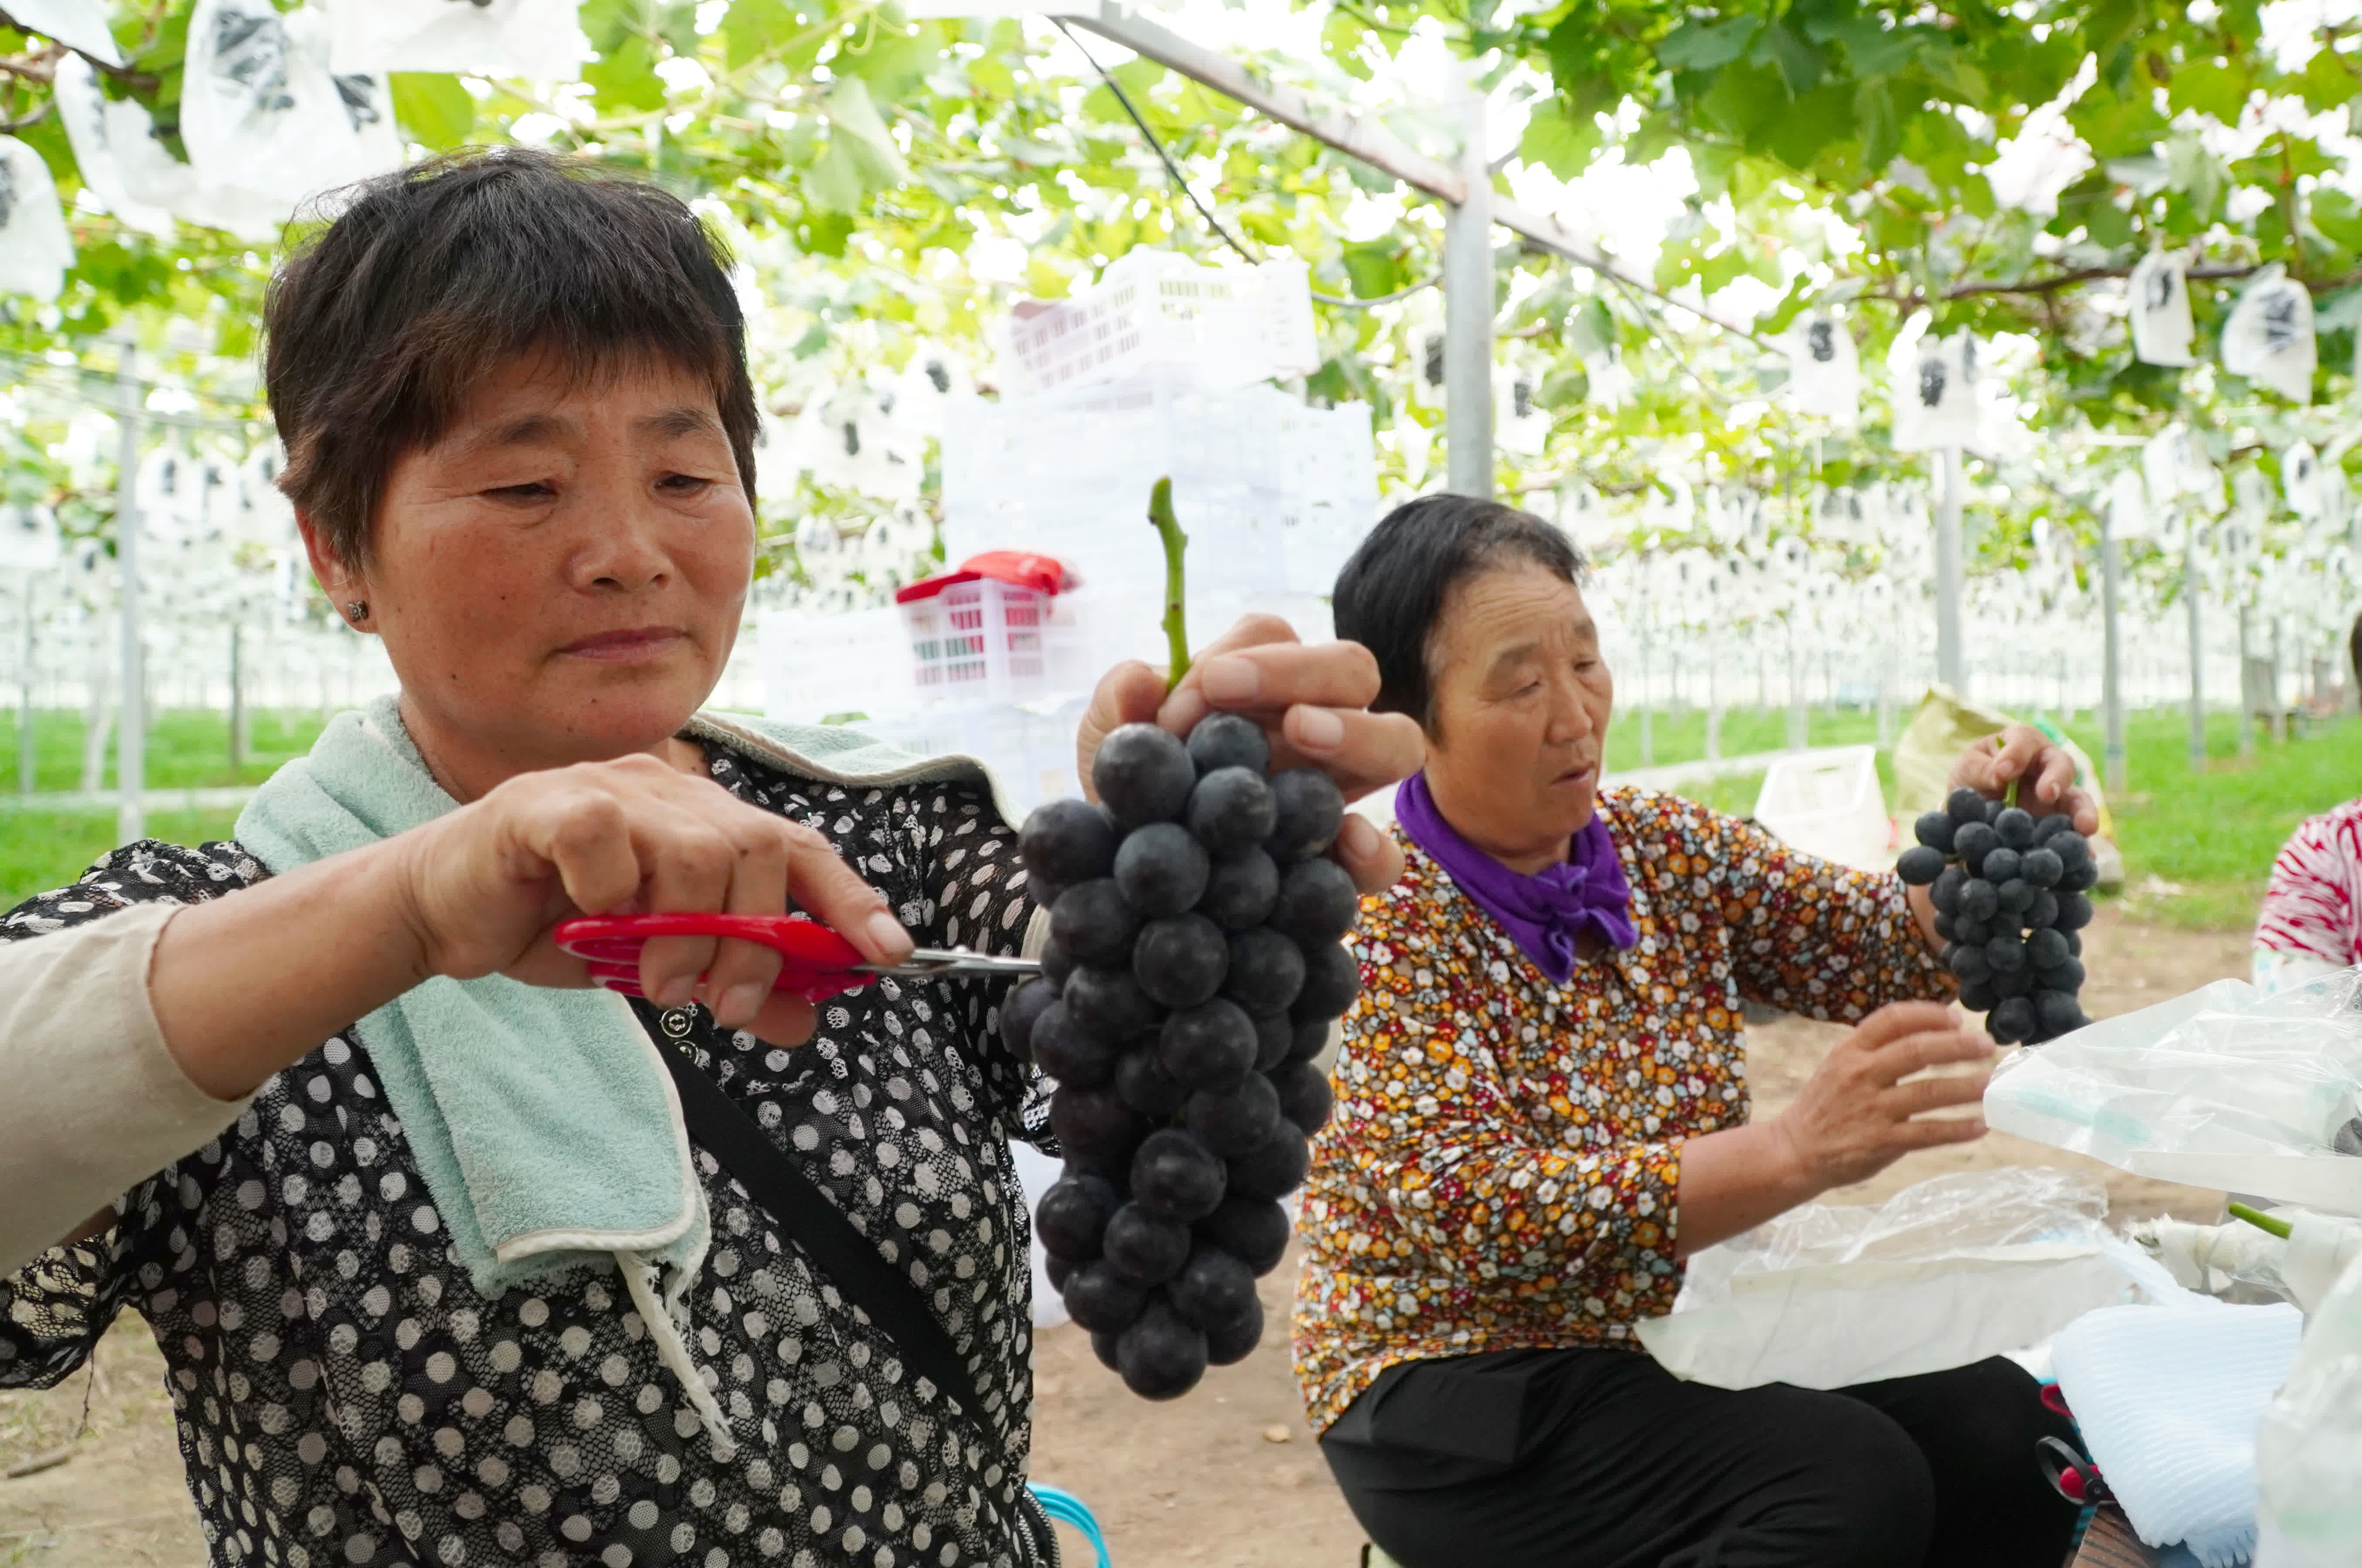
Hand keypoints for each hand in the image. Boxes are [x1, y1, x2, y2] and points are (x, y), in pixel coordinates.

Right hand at [391, 754, 912, 1043]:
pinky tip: (588, 920)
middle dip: (757, 940)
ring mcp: (608, 789)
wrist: (444, 915)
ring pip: (693, 849)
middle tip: (729, 1004)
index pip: (799, 846)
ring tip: (659, 983)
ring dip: (687, 933)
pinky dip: (609, 890)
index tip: (889, 952)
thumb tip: (807, 1021)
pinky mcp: (545, 803)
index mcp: (703, 821)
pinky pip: (604, 837)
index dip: (848, 898)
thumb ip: (732, 983)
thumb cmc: (553, 926)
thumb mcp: (657, 966)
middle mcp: (668, 793)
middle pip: (756, 848)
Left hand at [1075, 615, 1426, 893]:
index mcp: (1261, 686)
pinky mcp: (1338, 867)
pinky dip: (1375, 850)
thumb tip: (1143, 682)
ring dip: (1356, 729)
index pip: (1273, 638)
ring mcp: (1337, 793)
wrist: (1127, 883)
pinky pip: (1385, 857)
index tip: (1177, 706)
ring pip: (1397, 741)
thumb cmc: (1129, 796)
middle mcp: (1314, 726)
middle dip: (1300, 669)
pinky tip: (1347, 843)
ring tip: (1301, 732)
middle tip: (1230, 690)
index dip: (1234, 658)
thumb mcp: (1107, 749)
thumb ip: (1116, 709)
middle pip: (1351, 668)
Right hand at [1769, 1002, 1992, 1190]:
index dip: (1928, 1015)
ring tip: (1992, 1084)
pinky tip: (1981, 1125)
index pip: (1892, 1019)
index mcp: (1849, 1050)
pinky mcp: (1881, 1142)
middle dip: (1957, 1046)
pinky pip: (1928, 1133)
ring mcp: (1871, 1109)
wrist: (1796, 1150)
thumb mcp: (1839, 1064)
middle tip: (1987, 1045)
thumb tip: (1930, 1030)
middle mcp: (1860, 1074)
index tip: (1956, 1018)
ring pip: (1928, 1093)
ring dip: (1966, 1087)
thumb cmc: (1826, 1104)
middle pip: (1917, 1051)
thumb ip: (1875, 1048)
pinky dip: (1958, 1129)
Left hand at [1948, 724, 2100, 835]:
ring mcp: (2057, 797)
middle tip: (2047, 795)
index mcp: (2022, 744)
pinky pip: (2073, 833)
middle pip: (2062, 765)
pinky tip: (2086, 859)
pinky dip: (2080, 846)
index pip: (2025, 741)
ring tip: (2085, 828)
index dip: (2017, 754)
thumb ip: (1980, 770)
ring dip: (2083, 812)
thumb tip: (2000, 776)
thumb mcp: (1967, 769)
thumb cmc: (1972, 777)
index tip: (2003, 773)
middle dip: (2057, 779)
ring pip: (2077, 799)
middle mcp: (2046, 766)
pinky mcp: (2058, 823)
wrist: (1970, 810)